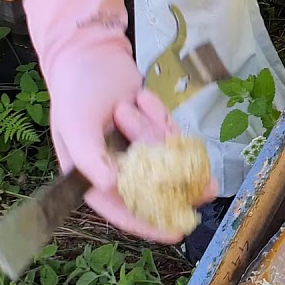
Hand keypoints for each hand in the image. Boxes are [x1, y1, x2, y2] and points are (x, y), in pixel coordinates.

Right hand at [22, 0, 216, 242]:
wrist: (92, 52)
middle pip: (156, 188)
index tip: (177, 232)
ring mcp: (137, 150)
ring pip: (167, 157)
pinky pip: (171, 135)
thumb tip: (111, 187)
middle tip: (208, 186)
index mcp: (91, 174)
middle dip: (179, 184)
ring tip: (132, 103)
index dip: (148, 223)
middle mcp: (116, 167)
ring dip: (157, 131)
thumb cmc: (77, 89)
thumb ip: (89, 159)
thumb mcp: (76, 125)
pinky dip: (162, 117)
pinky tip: (142, 97)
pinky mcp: (152, 131)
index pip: (121, 208)